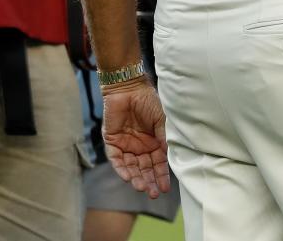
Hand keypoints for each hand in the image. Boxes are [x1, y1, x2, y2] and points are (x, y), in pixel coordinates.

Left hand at [101, 80, 169, 197]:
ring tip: (142, 188)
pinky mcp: (112, 143)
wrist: (128, 88)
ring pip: (131, 167)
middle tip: (154, 193)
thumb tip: (170, 155)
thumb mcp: (162, 119)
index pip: (158, 163)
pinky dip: (122, 169)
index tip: (166, 188)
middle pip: (145, 168)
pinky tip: (128, 178)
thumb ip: (164, 137)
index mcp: (154, 141)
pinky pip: (117, 160)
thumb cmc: (149, 101)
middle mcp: (140, 146)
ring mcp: (126, 146)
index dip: (162, 175)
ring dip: (137, 178)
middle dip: (150, 181)